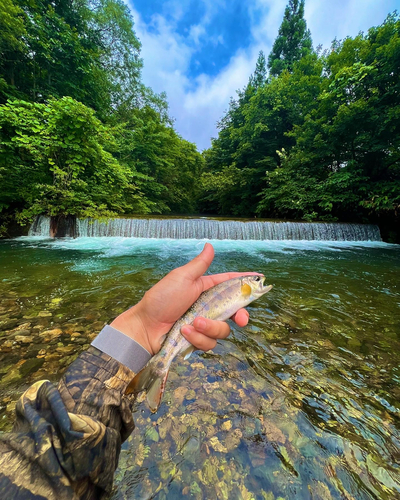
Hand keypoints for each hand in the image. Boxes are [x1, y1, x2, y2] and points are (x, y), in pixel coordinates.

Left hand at [111, 243, 258, 354]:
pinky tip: (184, 333)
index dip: (245, 281)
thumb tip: (210, 245)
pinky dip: (198, 338)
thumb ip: (200, 265)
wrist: (145, 327)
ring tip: (191, 324)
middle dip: (240, 316)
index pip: (229, 283)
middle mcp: (208, 307)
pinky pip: (209, 343)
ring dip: (209, 327)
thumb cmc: (161, 299)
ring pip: (223, 330)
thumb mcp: (182, 278)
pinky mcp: (198, 340)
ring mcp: (204, 325)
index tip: (261, 278)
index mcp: (205, 289)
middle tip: (241, 319)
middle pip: (234, 311)